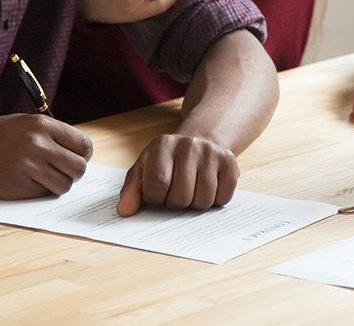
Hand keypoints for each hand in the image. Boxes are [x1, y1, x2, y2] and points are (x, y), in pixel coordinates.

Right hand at [0, 113, 92, 198]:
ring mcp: (29, 167)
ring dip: (58, 185)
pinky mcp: (19, 187)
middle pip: (79, 167)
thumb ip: (49, 134)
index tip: (76, 158)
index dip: (83, 154)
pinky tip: (27, 183)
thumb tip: (75, 149)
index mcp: (42, 124)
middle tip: (62, 172)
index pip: (82, 144)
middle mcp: (39, 144)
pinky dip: (41, 192)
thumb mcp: (22, 123)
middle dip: (74, 173)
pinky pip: (44, 194)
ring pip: (65, 185)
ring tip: (43, 178)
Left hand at [116, 134, 238, 216]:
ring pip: (204, 200)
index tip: (157, 195)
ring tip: (192, 190)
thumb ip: (132, 191)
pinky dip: (216, 201)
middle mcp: (188, 144)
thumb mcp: (144, 170)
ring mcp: (210, 152)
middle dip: (176, 204)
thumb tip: (124, 211)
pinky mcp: (229, 161)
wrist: (198, 142)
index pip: (156, 187)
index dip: (155, 200)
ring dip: (196, 205)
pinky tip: (208, 188)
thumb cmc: (167, 162)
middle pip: (181, 197)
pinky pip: (223, 197)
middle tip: (176, 193)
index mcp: (162, 145)